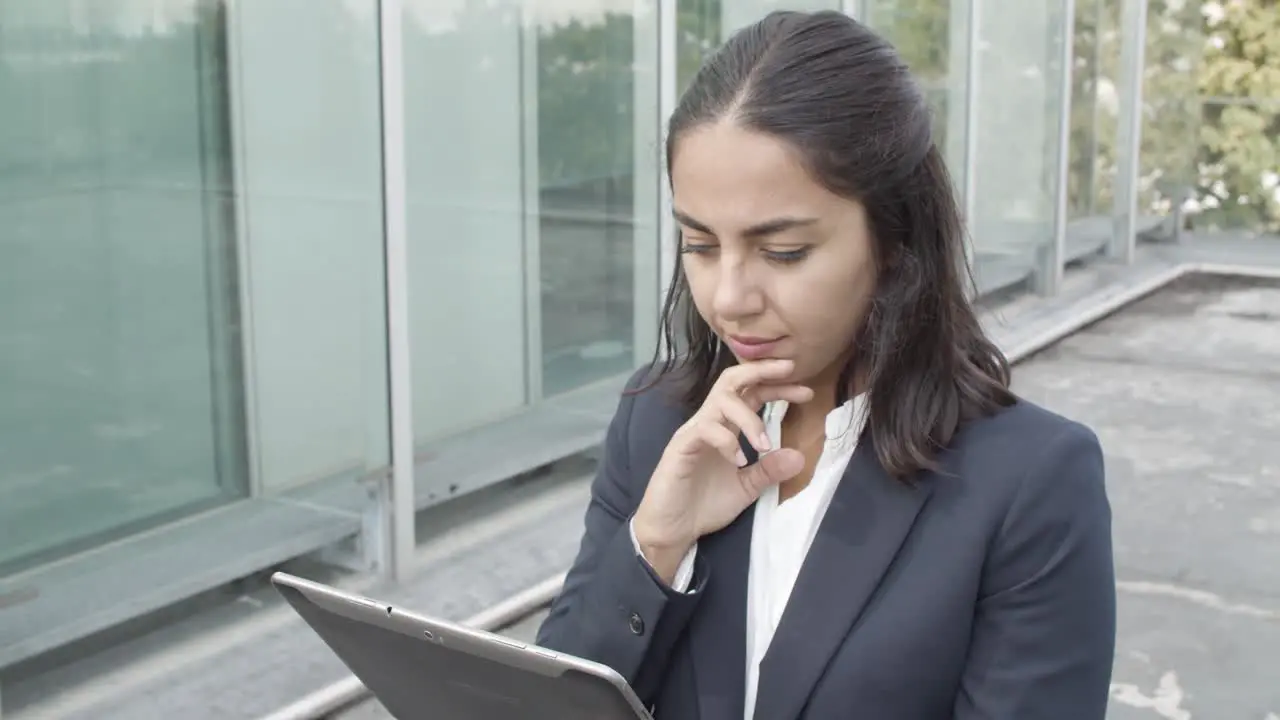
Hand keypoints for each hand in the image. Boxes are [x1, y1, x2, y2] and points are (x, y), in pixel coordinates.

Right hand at [632, 359, 812, 582]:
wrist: (673, 530)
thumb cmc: (705, 505)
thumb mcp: (746, 488)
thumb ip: (769, 471)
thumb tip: (800, 456)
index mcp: (726, 428)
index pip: (752, 394)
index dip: (777, 387)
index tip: (806, 391)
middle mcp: (710, 422)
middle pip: (732, 381)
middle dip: (761, 371)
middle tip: (788, 370)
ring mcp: (694, 432)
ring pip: (721, 402)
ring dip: (749, 419)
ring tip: (765, 444)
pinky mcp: (681, 446)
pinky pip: (706, 429)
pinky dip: (727, 441)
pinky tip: (739, 461)